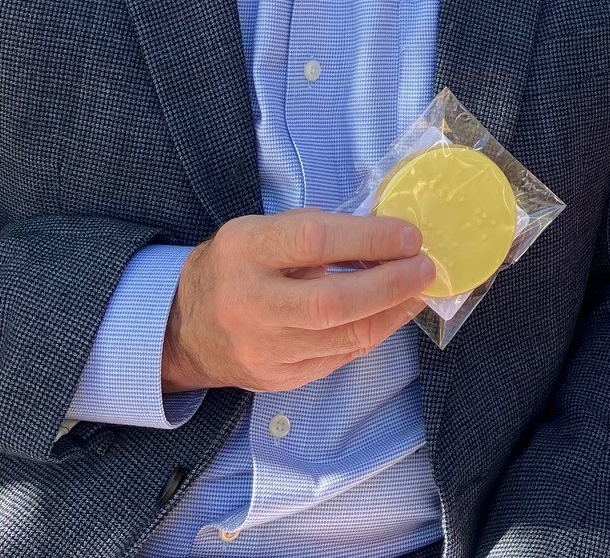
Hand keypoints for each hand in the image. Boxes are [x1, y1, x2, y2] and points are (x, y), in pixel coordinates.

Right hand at [160, 210, 433, 394]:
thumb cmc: (235, 266)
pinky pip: (338, 357)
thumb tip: (387, 238)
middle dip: (390, 285)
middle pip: (333, 302)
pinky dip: (372, 334)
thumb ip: (316, 233)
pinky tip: (390, 315)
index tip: (409, 236)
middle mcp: (250, 303)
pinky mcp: (278, 379)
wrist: (183, 329)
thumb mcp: (261, 231)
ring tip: (418, 291)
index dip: (370, 239)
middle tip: (427, 269)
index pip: (315, 241)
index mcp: (244, 250)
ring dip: (392, 313)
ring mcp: (263, 349)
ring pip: (343, 338)